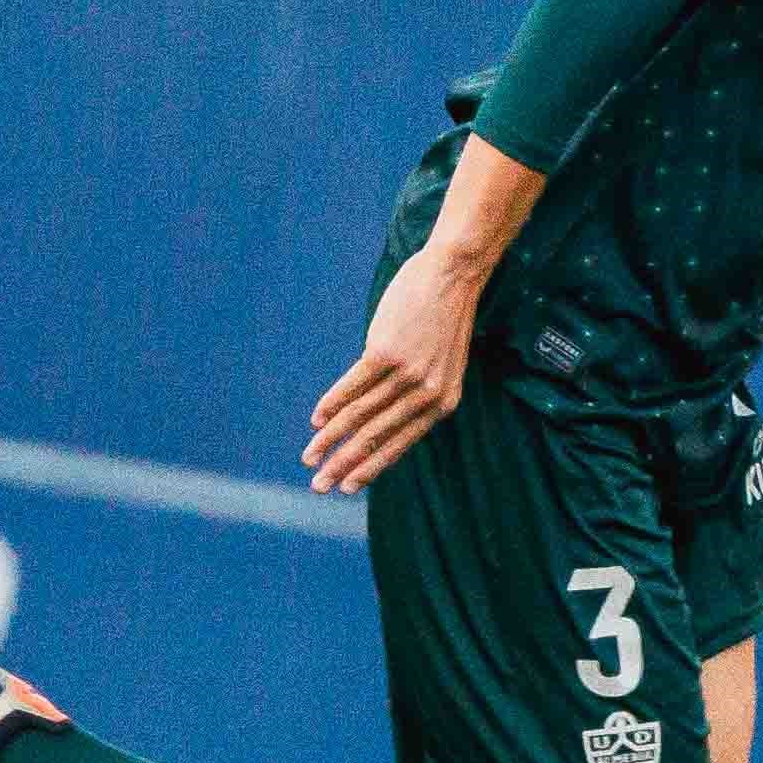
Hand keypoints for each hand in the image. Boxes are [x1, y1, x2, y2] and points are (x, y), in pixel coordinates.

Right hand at [304, 245, 482, 491]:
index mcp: (444, 403)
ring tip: (308, 457)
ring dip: (329, 439)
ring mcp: (407, 373)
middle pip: (376, 437)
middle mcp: (427, 394)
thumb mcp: (443, 363)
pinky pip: (352, 386)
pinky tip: (315, 420)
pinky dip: (331, 404)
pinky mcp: (386, 351)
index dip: (371, 468)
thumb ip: (418, 391)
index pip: (401, 444)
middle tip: (319, 486)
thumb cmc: (445, 317)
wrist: (454, 274)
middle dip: (344, 465)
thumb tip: (379, 415)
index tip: (348, 488)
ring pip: (359, 416)